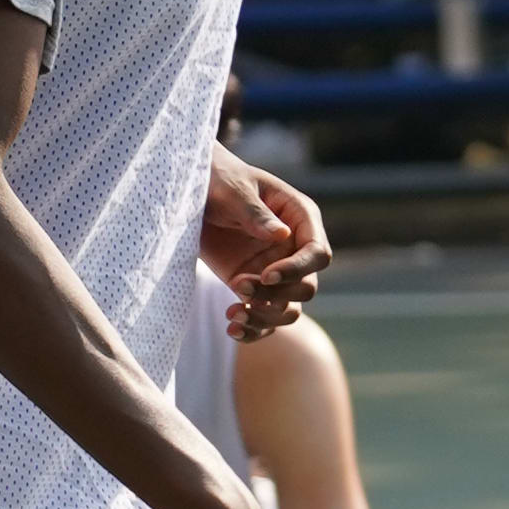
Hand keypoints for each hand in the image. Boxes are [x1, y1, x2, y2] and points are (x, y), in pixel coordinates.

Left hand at [199, 142, 328, 338]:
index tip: (267, 274)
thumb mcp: (234, 191)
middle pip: (306, 287)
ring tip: (233, 314)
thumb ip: (256, 213)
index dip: (297, 269)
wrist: (190, 192)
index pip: (317, 254)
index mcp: (300, 218)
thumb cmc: (218, 179)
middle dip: (276, 294)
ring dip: (264, 317)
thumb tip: (282, 234)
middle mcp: (293, 248)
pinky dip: (252, 329)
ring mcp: (275, 270)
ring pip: (288, 309)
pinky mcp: (253, 286)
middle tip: (240, 285)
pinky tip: (232, 329)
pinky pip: (264, 318)